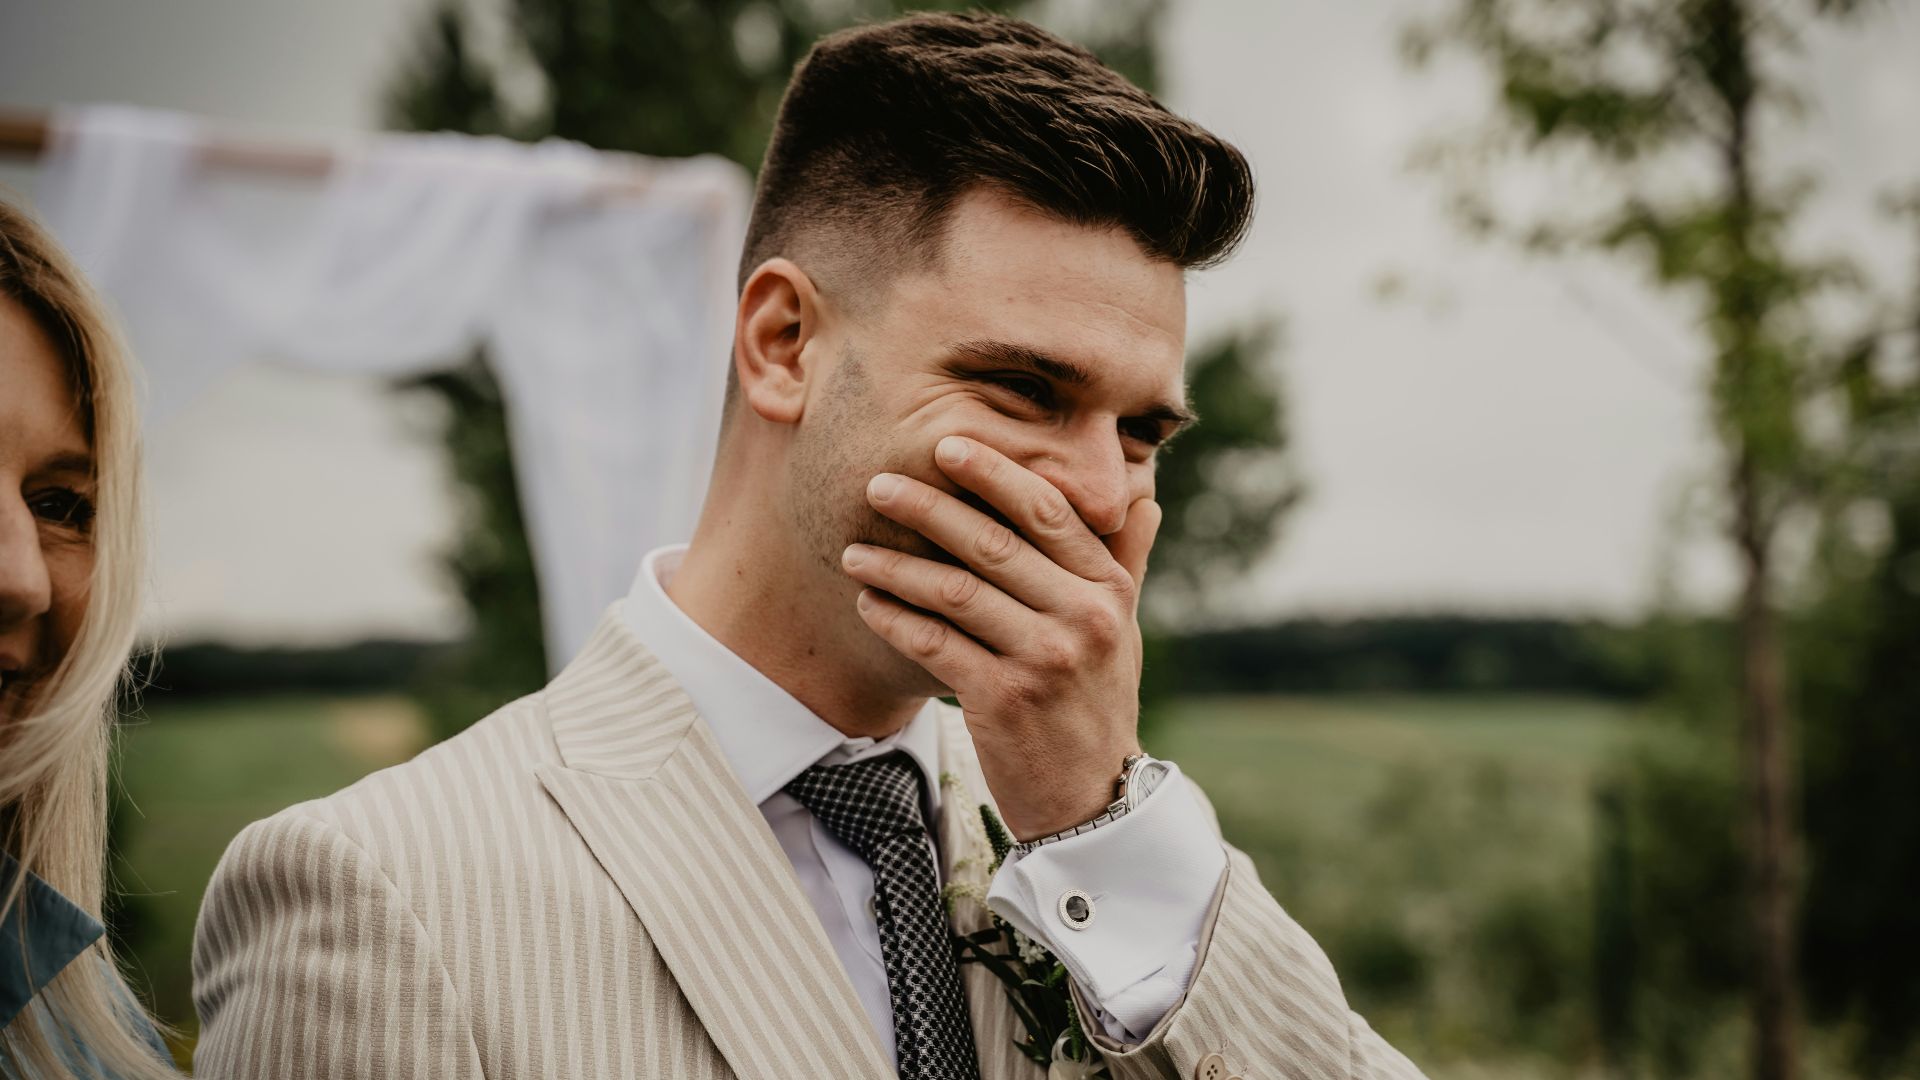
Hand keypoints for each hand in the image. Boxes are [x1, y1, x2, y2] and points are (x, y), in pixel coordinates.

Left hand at [844, 434, 1160, 839]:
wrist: (1093, 796)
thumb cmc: (1098, 701)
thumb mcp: (1124, 628)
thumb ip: (1125, 558)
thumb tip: (1143, 493)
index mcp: (1108, 589)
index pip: (1048, 511)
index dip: (994, 473)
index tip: (947, 445)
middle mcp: (1083, 617)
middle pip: (992, 543)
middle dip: (928, 507)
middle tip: (878, 483)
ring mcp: (1044, 659)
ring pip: (954, 592)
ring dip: (896, 565)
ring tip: (854, 550)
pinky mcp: (1003, 700)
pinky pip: (933, 644)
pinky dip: (894, 619)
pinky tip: (867, 603)